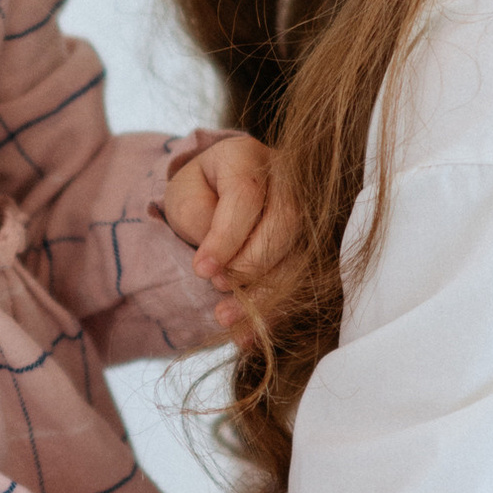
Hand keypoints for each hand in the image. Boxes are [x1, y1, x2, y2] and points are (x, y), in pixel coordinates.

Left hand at [163, 131, 296, 340]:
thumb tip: (222, 264)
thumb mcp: (184, 197)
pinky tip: (247, 335)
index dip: (226, 236)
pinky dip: (273, 312)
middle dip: (250, 264)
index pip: (246, 195)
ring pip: (298, 255)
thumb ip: (201, 220)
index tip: (201, 269)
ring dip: (264, 294)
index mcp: (248, 157)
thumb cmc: (198, 194)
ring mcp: (305, 212)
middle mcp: (286, 180)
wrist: (214, 197)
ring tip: (227, 319)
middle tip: (219, 287)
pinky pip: (299, 282)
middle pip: (284, 224)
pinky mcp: (308, 246)